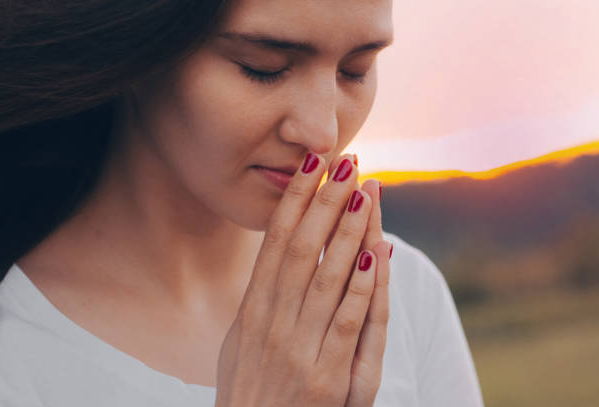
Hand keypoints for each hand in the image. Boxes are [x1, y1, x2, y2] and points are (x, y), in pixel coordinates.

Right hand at [215, 153, 389, 406]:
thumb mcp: (240, 343)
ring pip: (327, 276)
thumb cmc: (249, 391)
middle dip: (325, 200)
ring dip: (349, 230)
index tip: (311, 164)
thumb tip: (276, 257)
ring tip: (366, 190)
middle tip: (346, 160)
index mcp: (252, 310)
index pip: (275, 240)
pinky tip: (376, 253)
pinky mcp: (326, 379)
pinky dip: (362, 286)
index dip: (294, 199)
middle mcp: (272, 323)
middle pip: (302, 247)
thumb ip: (261, 301)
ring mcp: (299, 349)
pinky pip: (347, 322)